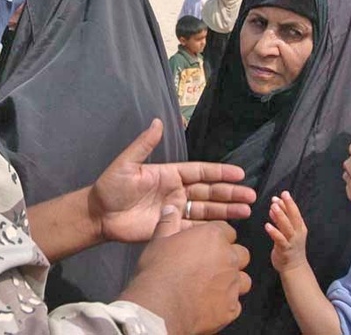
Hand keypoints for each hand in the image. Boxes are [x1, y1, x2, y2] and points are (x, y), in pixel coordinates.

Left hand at [90, 119, 255, 243]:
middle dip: (230, 193)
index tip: (240, 174)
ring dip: (226, 210)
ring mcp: (175, 210)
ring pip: (206, 210)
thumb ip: (144, 145)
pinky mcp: (170, 229)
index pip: (201, 172)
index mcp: (170, 174)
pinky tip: (226, 229)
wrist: (99, 214)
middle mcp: (177, 191)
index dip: (220, 173)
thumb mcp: (127, 163)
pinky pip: (193, 228)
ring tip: (246, 211)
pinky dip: (209, 229)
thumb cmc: (112, 186)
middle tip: (251, 197)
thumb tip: (157, 121)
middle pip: (209, 191)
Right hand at [120, 206, 250, 333]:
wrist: (160, 307)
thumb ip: (169, 222)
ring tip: (214, 285)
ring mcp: (232, 284)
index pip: (226, 230)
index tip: (206, 244)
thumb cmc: (158, 271)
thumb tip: (171, 207)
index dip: (216, 237)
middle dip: (229, 258)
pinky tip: (211, 303)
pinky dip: (226, 302)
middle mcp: (228, 258)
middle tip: (210, 265)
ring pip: (243, 279)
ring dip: (232, 280)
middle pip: (240, 253)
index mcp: (213, 237)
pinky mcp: (232, 307)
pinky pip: (236, 303)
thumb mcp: (159, 240)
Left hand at [265, 191, 308, 272]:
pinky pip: (280, 239)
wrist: (294, 268)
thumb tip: (275, 206)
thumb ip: (281, 219)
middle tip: (282, 196)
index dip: (290, 203)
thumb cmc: (290, 247)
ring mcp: (292, 241)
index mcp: (300, 227)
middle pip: (294, 217)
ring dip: (281, 216)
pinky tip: (267, 225)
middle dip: (289, 206)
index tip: (283, 193)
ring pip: (287, 227)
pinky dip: (274, 232)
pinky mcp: (285, 249)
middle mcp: (298, 233)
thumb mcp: (287, 231)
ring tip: (273, 207)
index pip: (295, 212)